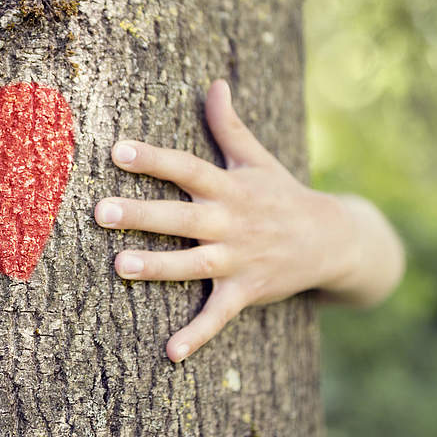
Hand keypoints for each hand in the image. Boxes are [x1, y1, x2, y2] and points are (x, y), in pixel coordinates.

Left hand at [94, 80, 402, 360]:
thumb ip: (229, 125)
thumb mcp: (258, 159)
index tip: (117, 149)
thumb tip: (214, 83)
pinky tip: (170, 353)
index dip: (154, 159)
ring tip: (119, 266)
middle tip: (100, 211)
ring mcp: (238, 258)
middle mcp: (231, 222)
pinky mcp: (246, 291)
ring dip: (158, 267)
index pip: (187, 168)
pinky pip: (219, 316)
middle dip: (142, 213)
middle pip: (181, 216)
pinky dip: (197, 336)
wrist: (335, 241)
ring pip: (192, 264)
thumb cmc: (283, 195)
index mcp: (229, 187)